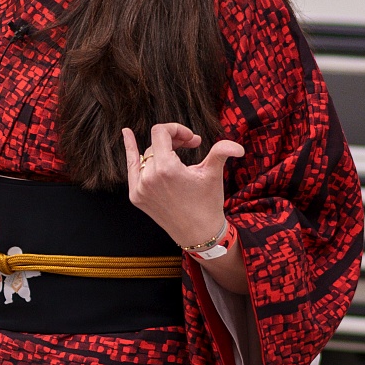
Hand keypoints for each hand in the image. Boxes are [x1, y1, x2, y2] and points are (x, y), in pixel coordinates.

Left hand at [122, 122, 241, 251]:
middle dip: (174, 141)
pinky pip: (132, 168)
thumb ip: (221, 152)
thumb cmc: (207, 204)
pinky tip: (126, 133)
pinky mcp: (136, 196)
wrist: (198, 234)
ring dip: (161, 151)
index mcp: (166, 169)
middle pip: (155, 144)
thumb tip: (238, 147)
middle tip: (190, 146)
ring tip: (176, 150)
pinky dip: (131, 151)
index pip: (161, 132)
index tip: (192, 140)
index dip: (177, 130)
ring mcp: (139, 188)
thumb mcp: (213, 174)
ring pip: (147, 156)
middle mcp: (148, 177)